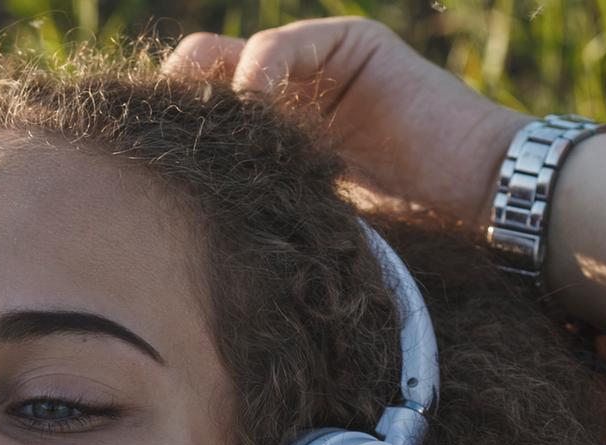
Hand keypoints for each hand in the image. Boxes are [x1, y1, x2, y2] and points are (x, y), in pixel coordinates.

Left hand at [161, 16, 533, 227]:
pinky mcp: (350, 46)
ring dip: (206, 95)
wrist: (478, 210)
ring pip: (223, 58)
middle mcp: (282, 98)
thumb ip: (238, 205)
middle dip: (169, 110)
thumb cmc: (392, 236)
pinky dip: (255, 76)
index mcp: (261, 142)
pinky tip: (252, 109)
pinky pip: (277, 48)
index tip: (127, 167)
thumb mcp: (289, 223)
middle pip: (193, 82)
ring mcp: (315, 67)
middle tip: (151, 145)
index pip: (189, 121)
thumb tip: (153, 224)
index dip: (159, 136)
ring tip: (207, 137)